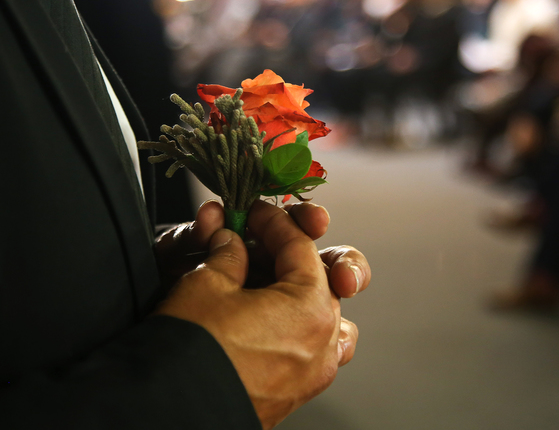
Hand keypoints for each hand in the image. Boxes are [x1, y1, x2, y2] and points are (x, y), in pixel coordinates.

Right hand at [155, 200, 369, 428]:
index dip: (273, 221)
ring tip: (276, 279)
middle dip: (289, 253)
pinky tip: (275, 318)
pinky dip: (303, 328)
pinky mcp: (296, 393)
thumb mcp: (206, 283)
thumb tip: (232, 240)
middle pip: (319, 279)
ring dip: (308, 293)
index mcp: (312, 307)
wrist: (165, 411)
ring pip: (330, 317)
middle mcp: (324, 341)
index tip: (253, 211)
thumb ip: (229, 252)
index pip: (301, 246)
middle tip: (260, 239)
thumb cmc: (190, 353)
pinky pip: (316, 351)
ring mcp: (313, 371)